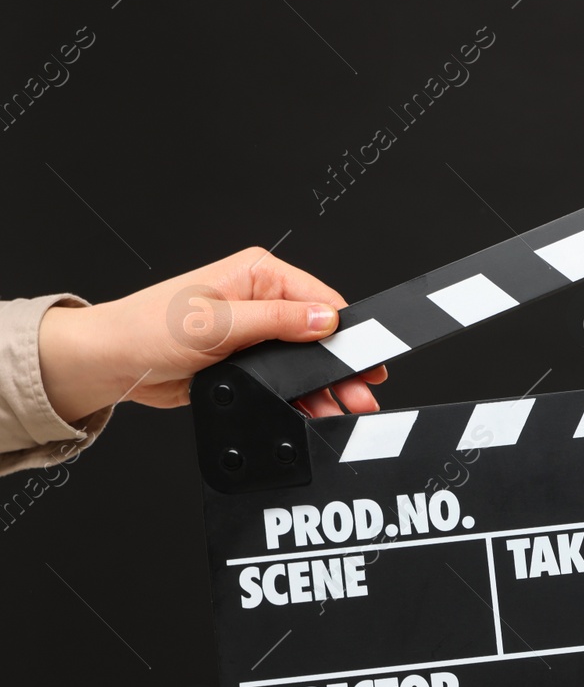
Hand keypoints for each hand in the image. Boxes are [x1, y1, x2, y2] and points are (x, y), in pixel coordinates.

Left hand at [37, 246, 386, 422]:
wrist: (112, 364)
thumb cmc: (146, 330)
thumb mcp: (217, 323)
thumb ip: (277, 321)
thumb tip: (325, 318)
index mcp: (258, 274)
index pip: (321, 298)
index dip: (348, 331)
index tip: (368, 359)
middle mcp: (261, 300)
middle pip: (320, 334)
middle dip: (341, 367)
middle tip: (361, 393)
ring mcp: (256, 332)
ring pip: (307, 362)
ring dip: (324, 387)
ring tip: (342, 409)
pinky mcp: (249, 360)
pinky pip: (287, 380)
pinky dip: (302, 397)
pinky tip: (315, 411)